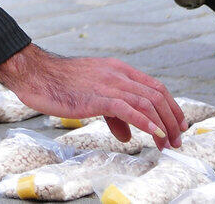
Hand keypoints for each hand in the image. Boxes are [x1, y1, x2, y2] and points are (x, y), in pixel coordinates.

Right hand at [0, 43, 186, 148]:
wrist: (36, 74)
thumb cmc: (60, 84)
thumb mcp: (92, 96)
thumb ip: (113, 113)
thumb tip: (127, 134)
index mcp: (118, 69)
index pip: (154, 86)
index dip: (171, 106)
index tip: (178, 125)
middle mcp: (118, 74)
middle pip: (157, 94)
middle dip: (172, 119)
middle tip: (178, 139)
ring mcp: (109, 85)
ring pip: (148, 103)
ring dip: (163, 125)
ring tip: (168, 143)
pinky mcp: (98, 98)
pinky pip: (129, 110)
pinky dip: (146, 123)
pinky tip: (155, 135)